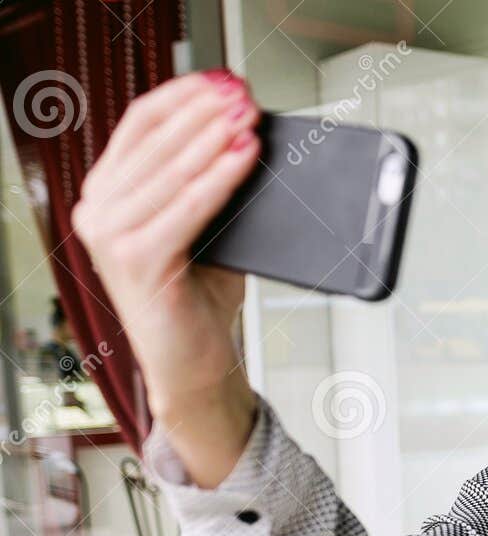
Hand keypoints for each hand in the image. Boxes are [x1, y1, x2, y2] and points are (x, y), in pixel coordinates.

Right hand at [70, 70, 260, 418]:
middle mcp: (99, 210)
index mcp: (108, 194)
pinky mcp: (137, 260)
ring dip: (215, 138)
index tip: (224, 80)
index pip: (141, 125)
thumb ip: (210, 186)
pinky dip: (220, 178)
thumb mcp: (205, 230)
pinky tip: (246, 156)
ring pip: (171, 170)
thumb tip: (248, 135)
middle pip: (156, 141)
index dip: (183, 97)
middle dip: (205, 112)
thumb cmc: (198, 299)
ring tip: (249, 117)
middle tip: (244, 93)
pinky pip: (188, 207)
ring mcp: (112, 235)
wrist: (194, 364)